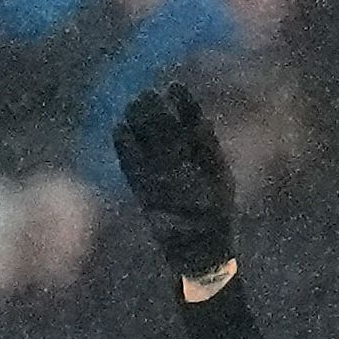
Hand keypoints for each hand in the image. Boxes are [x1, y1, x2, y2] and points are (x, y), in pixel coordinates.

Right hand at [113, 83, 234, 280]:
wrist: (202, 252)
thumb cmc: (216, 217)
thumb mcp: (218, 181)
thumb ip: (208, 152)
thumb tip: (202, 120)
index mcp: (202, 154)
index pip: (191, 121)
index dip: (183, 104)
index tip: (174, 87)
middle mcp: (180, 161)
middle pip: (164, 128)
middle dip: (155, 111)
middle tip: (145, 95)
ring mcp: (160, 174)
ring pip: (146, 143)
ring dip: (138, 124)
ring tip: (131, 106)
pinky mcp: (142, 189)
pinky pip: (131, 164)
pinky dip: (125, 148)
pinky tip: (119, 129)